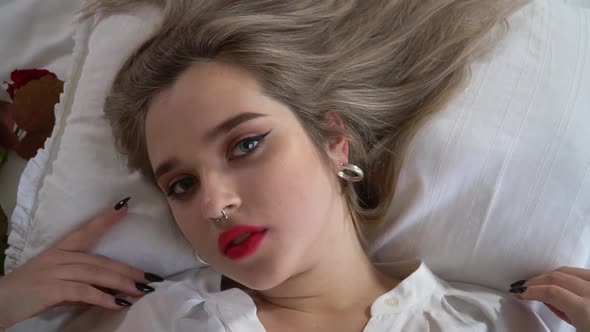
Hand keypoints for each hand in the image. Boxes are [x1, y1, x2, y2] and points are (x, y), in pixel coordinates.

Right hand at [0, 197, 163, 328]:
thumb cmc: (27, 293)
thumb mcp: (55, 284)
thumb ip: (79, 284)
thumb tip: (106, 291)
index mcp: (60, 250)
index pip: (86, 230)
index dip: (106, 219)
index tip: (124, 206)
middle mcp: (59, 257)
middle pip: (100, 261)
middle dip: (128, 270)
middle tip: (151, 277)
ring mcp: (55, 272)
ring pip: (96, 274)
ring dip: (122, 283)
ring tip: (142, 290)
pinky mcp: (51, 289)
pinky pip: (83, 292)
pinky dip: (103, 297)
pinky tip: (118, 303)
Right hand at [510, 266, 589, 331]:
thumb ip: (557, 312)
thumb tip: (542, 298)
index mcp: (584, 309)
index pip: (551, 292)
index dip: (532, 291)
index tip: (520, 294)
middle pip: (557, 277)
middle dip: (536, 281)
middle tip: (523, 287)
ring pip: (568, 270)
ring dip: (550, 275)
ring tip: (539, 282)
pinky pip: (580, 271)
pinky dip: (567, 273)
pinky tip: (560, 281)